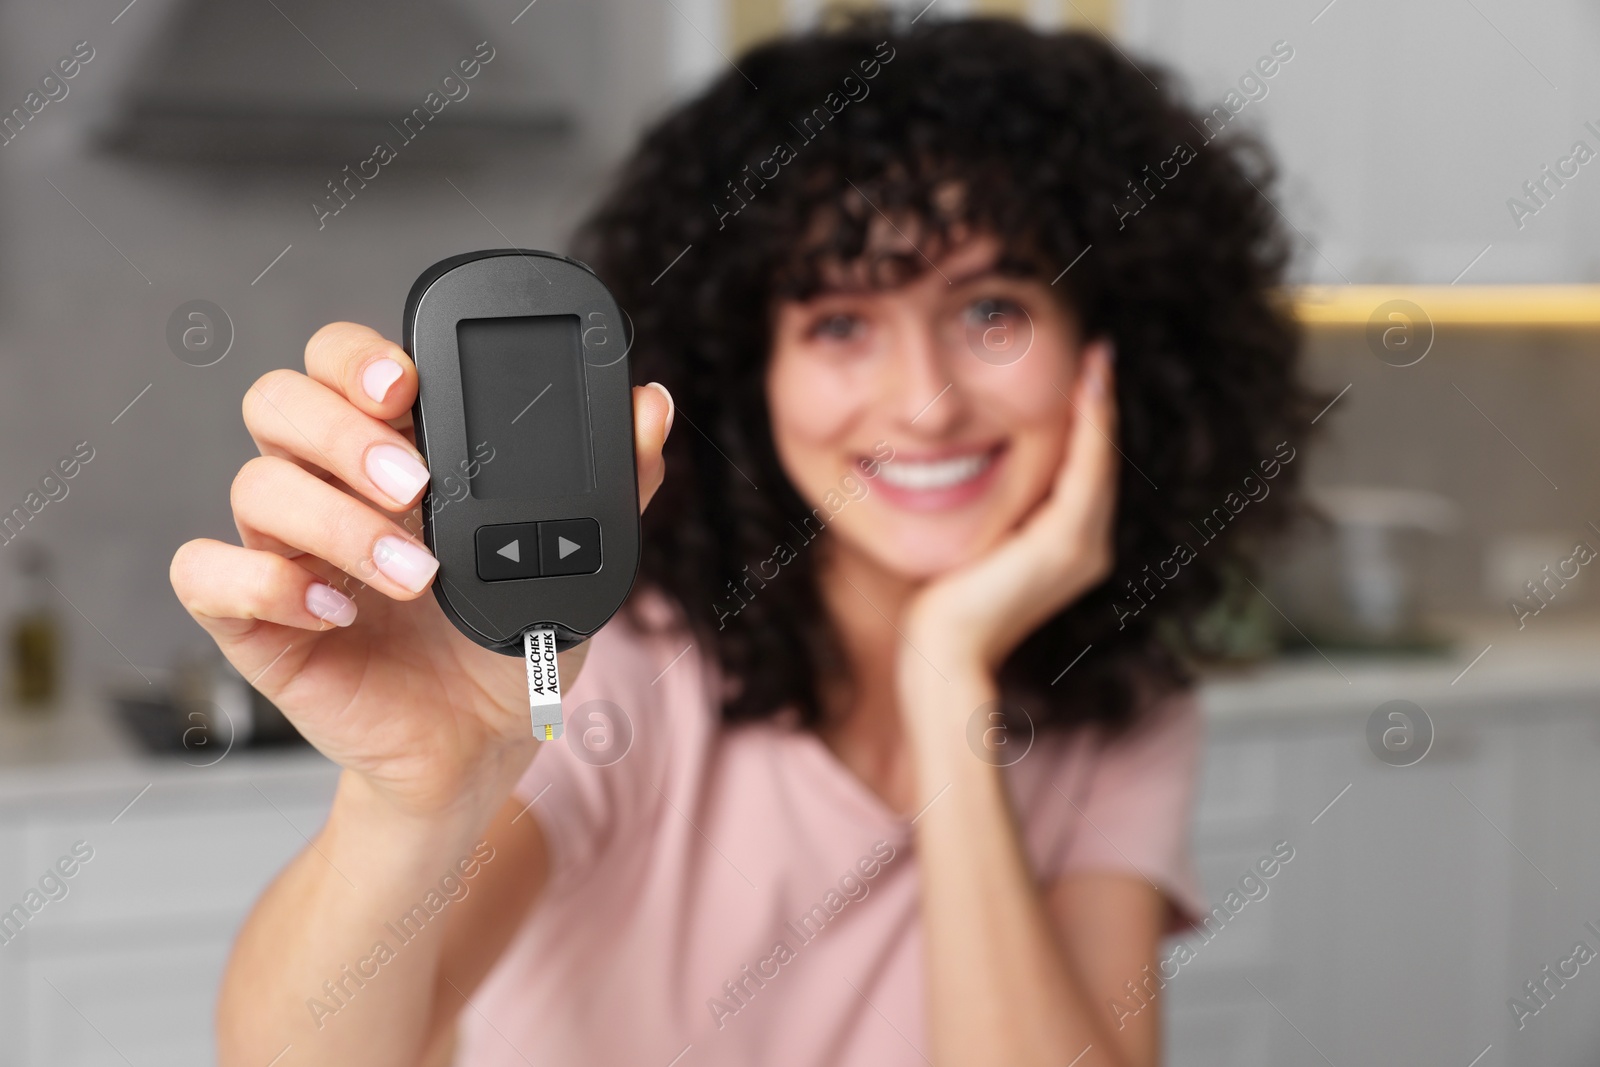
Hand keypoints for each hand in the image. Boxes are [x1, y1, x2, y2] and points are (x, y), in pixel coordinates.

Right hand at [170, 323, 672, 818]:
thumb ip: (613, 484)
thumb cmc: (512, 641)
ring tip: (417, 575)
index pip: (343, 362)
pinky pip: (207, 573)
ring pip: (254, 484)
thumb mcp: (573, 562)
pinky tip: (340, 612)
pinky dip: (265, 584)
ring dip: (337, 522)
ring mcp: (284, 549)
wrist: (481, 747)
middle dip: (342, 430)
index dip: (358, 357)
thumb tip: (651, 404)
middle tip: (413, 483)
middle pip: (278, 401)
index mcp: (392, 450)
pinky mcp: (253, 620)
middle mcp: (327, 485)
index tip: (408, 383)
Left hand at [902, 339, 1117, 682]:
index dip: (1089, 420)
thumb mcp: (976, 539)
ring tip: (1099, 357)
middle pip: (1100, 459)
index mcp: (1070, 547)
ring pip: (1100, 459)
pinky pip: (1086, 470)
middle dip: (1100, 403)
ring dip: (1101, 404)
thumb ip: (994, 509)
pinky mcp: (1065, 543)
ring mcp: (1082, 547)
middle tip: (1099, 349)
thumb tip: (972, 469)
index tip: (1085, 369)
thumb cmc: (944, 601)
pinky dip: (1090, 427)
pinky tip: (1086, 387)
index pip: (1084, 470)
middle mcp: (1088, 547)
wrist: (944, 648)